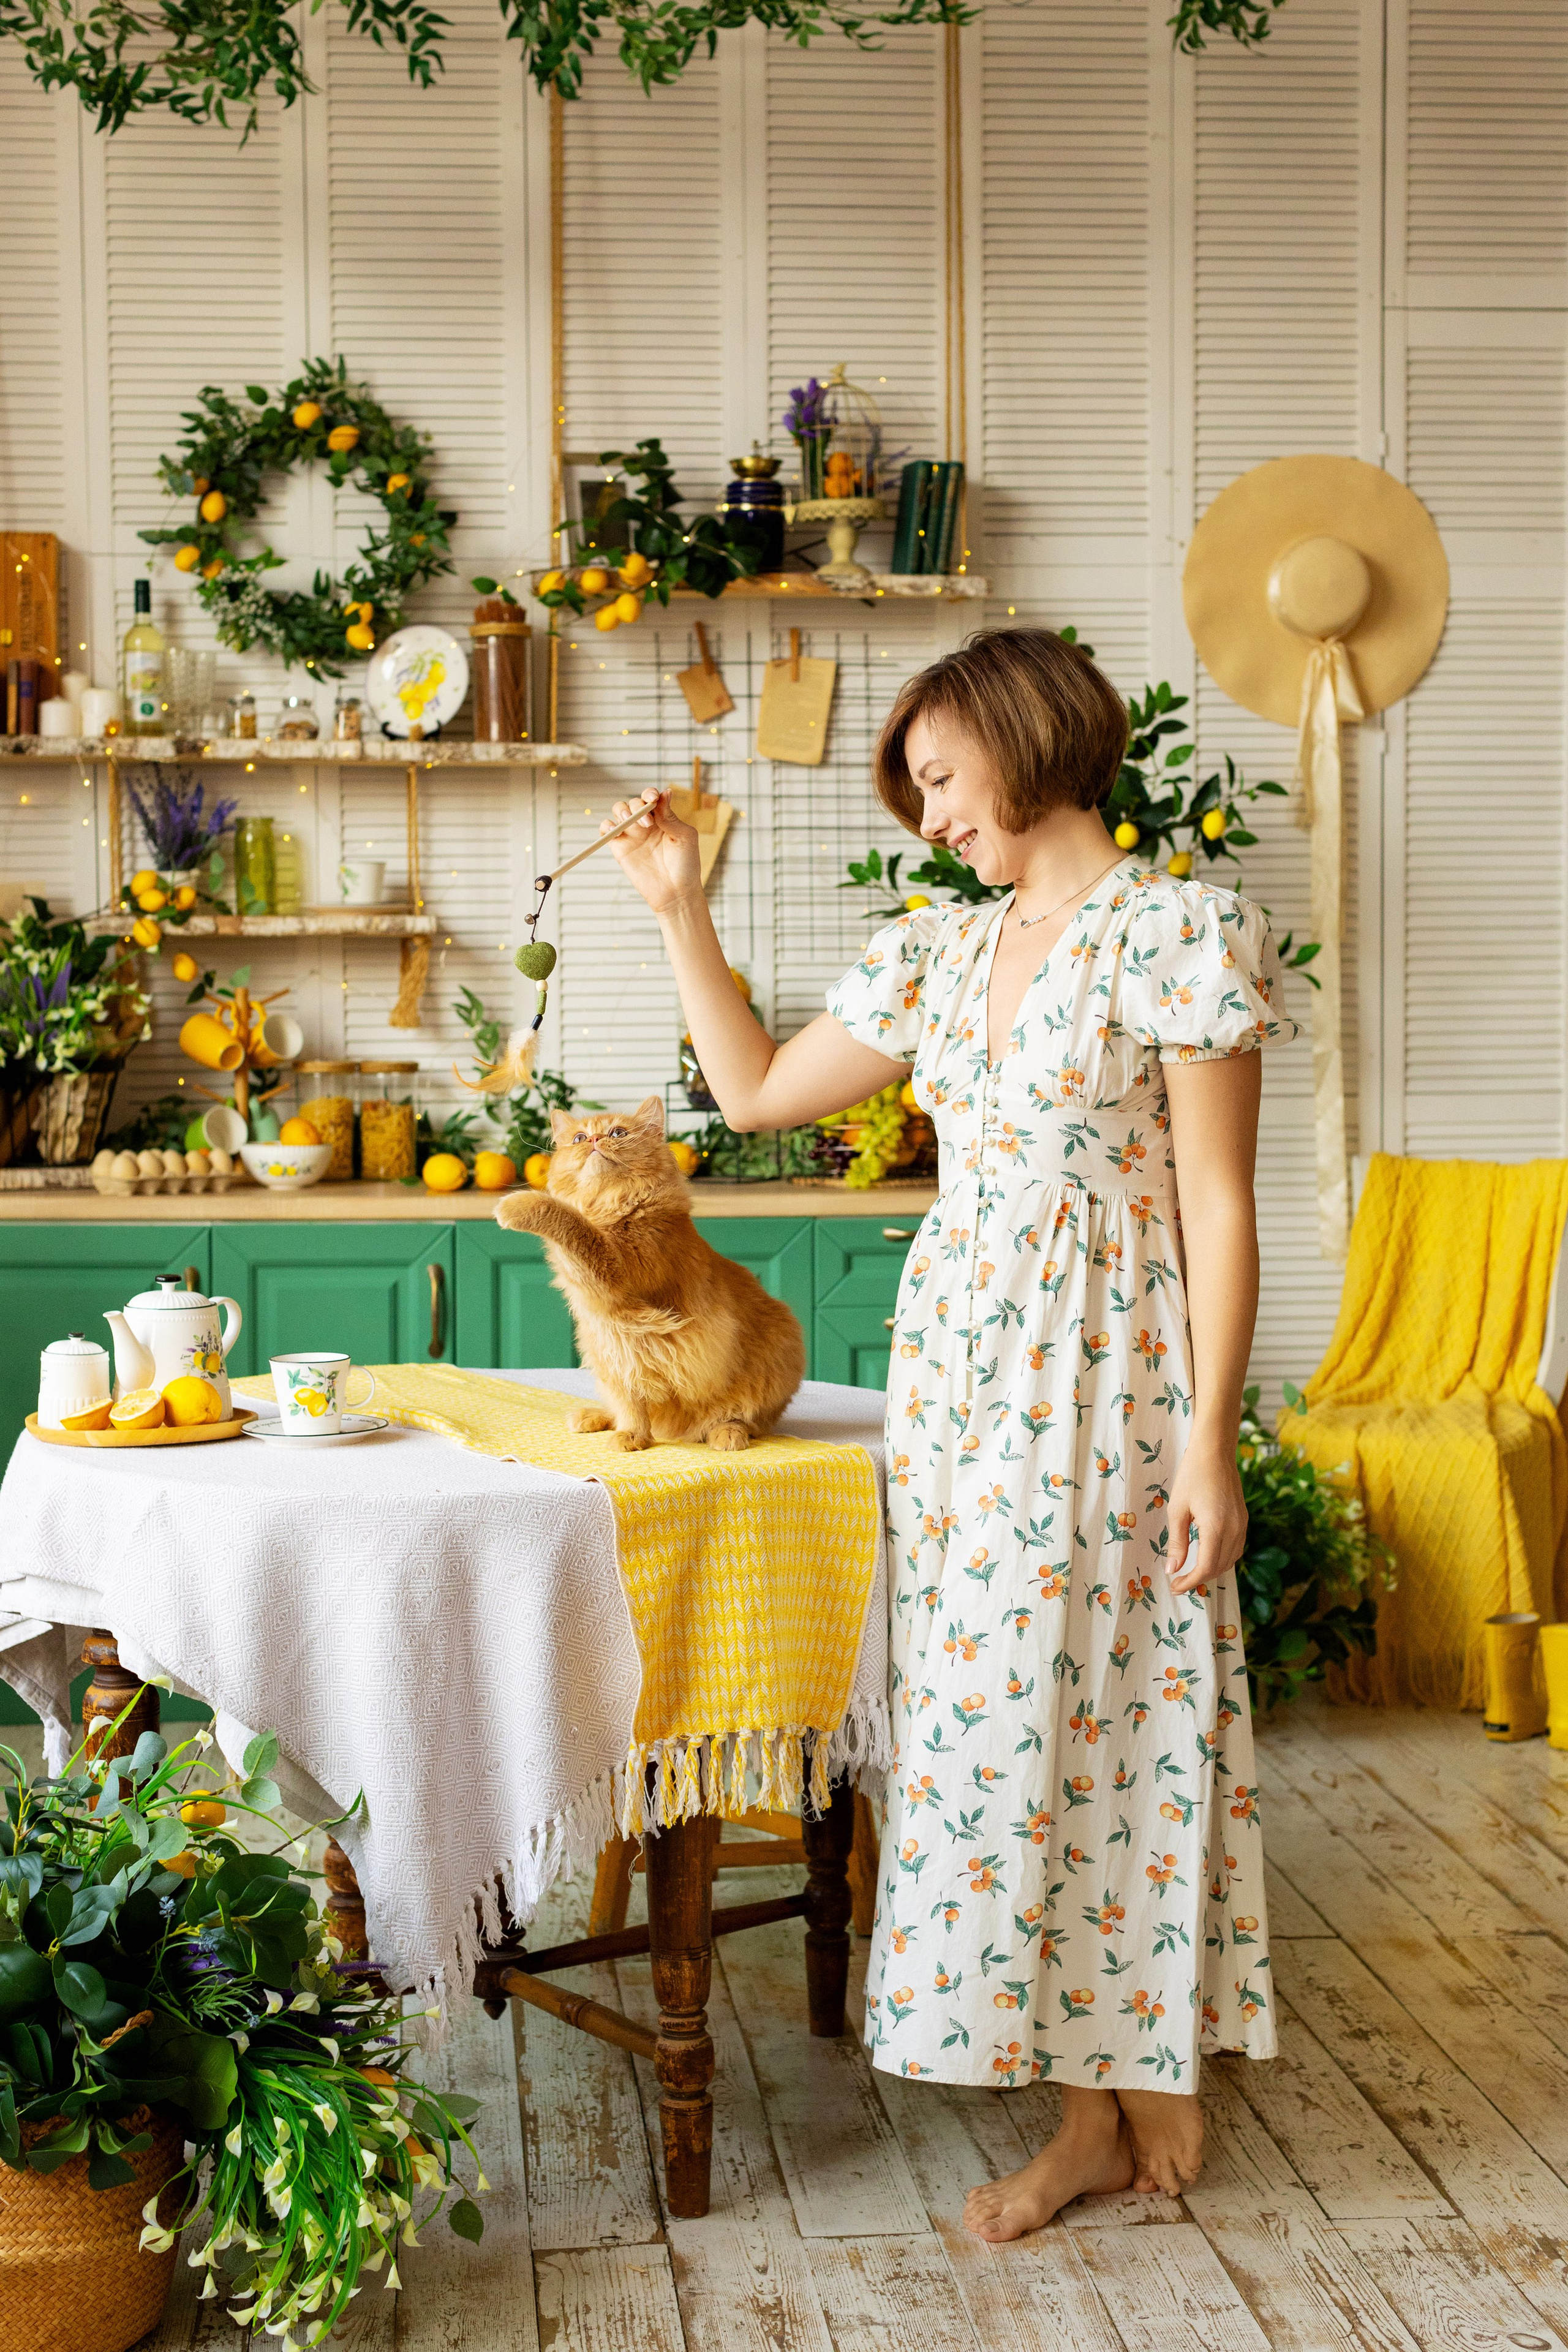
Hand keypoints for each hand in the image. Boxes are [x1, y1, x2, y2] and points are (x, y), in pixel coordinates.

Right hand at [604, 789, 701, 918]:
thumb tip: (665, 792)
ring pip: (618, 811)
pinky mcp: (620, 848)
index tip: (652, 797)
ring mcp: (632, 835)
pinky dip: (606, 826)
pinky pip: (606, 830)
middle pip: (633, 803)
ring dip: (621, 811)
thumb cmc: (686, 865)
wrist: (676, 892)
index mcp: (663, 818)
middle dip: (636, 806)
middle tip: (647, 823)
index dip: (649, 793)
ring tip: (629, 821)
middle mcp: (646, 824)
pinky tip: (615, 830)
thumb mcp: (684, 837)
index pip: (651, 798)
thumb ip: (670, 816)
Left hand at [1165, 1436, 1245, 1596]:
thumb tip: (1172, 1569)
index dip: (1190, 1582)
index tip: (1174, 1587)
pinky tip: (1207, 1556)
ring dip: (1211, 1571)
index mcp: (1216, 1528)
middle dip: (1199, 1579)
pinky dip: (1222, 1558)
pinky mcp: (1244, 1520)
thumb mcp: (1177, 1510)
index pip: (1206, 1568)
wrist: (1215, 1452)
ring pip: (1230, 1560)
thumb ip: (1176, 1542)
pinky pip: (1236, 1549)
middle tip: (1178, 1582)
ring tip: (1190, 1572)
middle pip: (1219, 1568)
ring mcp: (1242, 1525)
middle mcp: (1234, 1530)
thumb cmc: (1192, 1476)